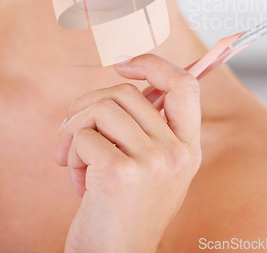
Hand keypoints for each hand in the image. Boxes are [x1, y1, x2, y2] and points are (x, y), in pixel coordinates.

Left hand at [56, 53, 201, 252]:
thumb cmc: (126, 210)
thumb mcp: (152, 167)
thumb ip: (148, 126)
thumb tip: (128, 81)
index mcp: (188, 147)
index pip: (185, 85)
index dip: (154, 65)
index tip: (124, 65)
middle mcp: (177, 152)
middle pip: (126, 93)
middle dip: (89, 105)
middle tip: (75, 130)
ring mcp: (153, 161)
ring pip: (102, 108)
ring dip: (76, 130)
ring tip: (75, 158)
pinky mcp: (121, 173)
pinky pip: (83, 137)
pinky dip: (70, 154)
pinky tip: (78, 181)